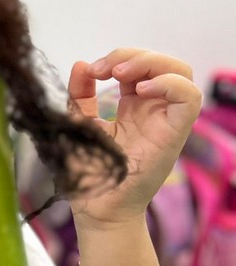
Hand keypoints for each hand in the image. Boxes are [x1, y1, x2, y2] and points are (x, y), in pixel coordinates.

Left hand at [67, 48, 201, 224]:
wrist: (96, 210)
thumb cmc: (88, 174)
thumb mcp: (77, 125)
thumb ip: (80, 96)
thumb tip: (81, 65)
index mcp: (132, 106)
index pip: (138, 66)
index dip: (118, 58)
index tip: (91, 70)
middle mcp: (152, 110)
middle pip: (162, 63)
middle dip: (133, 55)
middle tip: (104, 68)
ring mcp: (165, 121)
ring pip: (181, 73)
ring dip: (152, 62)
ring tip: (121, 73)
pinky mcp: (174, 134)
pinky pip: (189, 99)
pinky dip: (170, 84)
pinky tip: (140, 89)